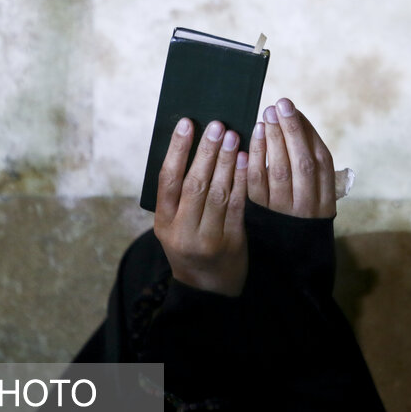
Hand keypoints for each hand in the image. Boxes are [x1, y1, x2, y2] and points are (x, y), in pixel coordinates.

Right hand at [154, 118, 248, 296]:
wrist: (208, 288)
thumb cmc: (190, 245)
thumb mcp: (173, 226)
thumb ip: (178, 196)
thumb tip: (191, 148)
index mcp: (164, 222)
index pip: (168, 179)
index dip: (177, 150)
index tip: (187, 123)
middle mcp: (183, 230)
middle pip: (195, 183)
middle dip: (207, 151)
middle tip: (217, 125)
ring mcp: (208, 237)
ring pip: (218, 192)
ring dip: (226, 161)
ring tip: (233, 136)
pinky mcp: (232, 242)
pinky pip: (238, 206)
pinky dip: (241, 181)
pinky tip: (246, 161)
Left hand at [247, 98, 336, 218]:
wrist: (283, 260)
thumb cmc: (297, 221)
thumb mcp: (314, 202)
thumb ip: (310, 172)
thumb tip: (296, 125)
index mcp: (326, 201)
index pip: (322, 161)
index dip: (308, 133)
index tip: (296, 110)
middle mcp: (308, 206)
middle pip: (303, 163)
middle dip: (292, 131)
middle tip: (281, 105)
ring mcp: (283, 211)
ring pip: (280, 170)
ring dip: (273, 139)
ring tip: (267, 115)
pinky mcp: (260, 214)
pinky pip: (257, 182)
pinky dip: (255, 156)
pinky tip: (254, 136)